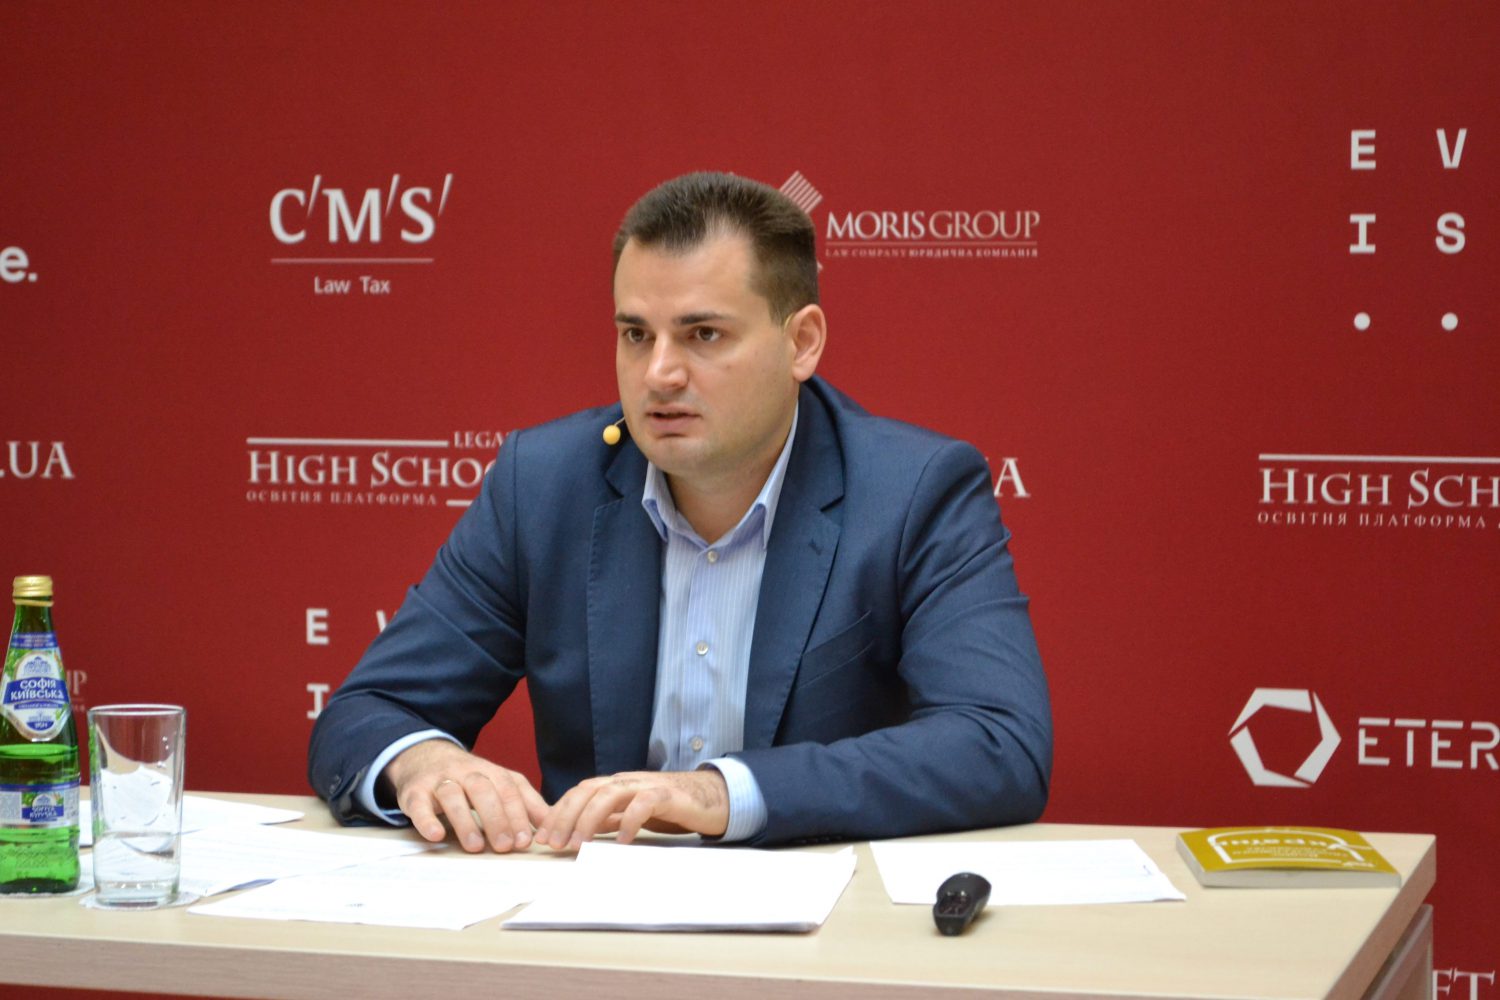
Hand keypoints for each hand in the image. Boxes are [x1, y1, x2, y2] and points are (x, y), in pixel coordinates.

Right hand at [382, 739, 547, 852]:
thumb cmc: (467, 778)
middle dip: (496, 818)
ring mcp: (438, 780)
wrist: (422, 756)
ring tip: (475, 846)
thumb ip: (524, 801)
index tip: (525, 840)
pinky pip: (419, 804)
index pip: (508, 787)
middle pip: (483, 789)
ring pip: (452, 795)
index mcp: (489, 770)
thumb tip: (551, 824)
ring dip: (465, 821)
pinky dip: (427, 820)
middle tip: (505, 846)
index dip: (518, 813)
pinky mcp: (414, 792)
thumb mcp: (497, 782)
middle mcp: (465, 771)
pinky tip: (437, 835)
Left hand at [534, 770, 728, 850]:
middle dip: (567, 816)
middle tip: (555, 844)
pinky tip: (622, 841)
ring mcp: (648, 785)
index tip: (544, 838)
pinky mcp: (669, 795)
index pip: (579, 793)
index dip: (559, 813)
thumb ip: (610, 819)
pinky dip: (630, 821)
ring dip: (590, 819)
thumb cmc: (672, 808)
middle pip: (588, 790)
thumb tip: (581, 833)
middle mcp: (628, 781)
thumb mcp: (634, 815)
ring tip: (580, 844)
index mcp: (617, 786)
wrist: (714, 798)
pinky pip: (644, 803)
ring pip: (610, 793)